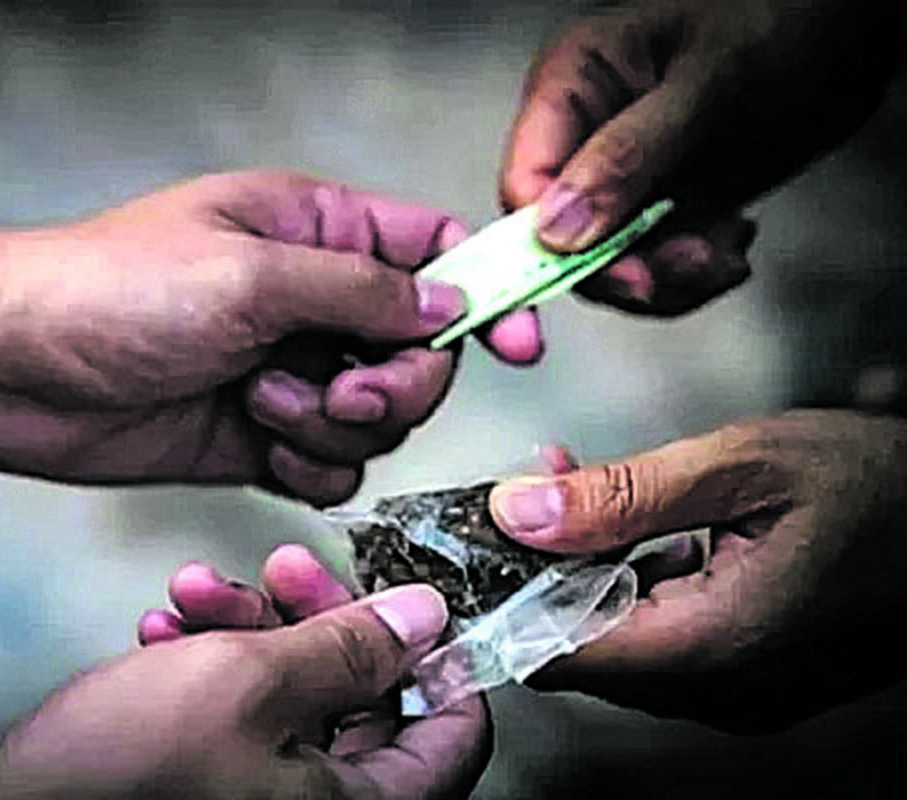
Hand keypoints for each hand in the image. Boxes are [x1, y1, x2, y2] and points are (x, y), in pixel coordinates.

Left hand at [0, 170, 541, 502]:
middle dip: (396, 382)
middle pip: (421, 350)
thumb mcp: (248, 273)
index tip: (519, 341)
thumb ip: (361, 290)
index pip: (434, 250)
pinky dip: (310, 467)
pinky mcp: (259, 436)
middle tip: (338, 388)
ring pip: (381, 417)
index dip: (487, 292)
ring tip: (262, 406)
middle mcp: (310, 300)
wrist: (4, 367)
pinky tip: (258, 446)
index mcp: (314, 230)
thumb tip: (450, 304)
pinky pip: (333, 465)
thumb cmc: (108, 291)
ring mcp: (287, 371)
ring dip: (339, 425)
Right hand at [135, 545, 492, 798]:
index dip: (436, 655)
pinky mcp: (213, 791)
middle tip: (279, 572)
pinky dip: (208, 669)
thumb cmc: (116, 787)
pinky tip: (165, 635)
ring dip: (247, 632)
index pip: (455, 733)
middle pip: (366, 701)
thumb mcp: (247, 685)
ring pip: (294, 699)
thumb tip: (423, 617)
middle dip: (311, 620)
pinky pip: (240, 721)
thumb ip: (346, 646)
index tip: (398, 600)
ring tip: (192, 596)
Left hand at [488, 410, 906, 732]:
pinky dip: (631, 578)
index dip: (504, 596)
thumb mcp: (743, 464)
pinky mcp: (754, 671)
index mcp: (710, 647)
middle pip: (583, 645)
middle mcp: (718, 688)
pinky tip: (630, 521)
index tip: (474, 537)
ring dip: (584, 564)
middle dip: (542, 565)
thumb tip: (515, 511)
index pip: (557, 654)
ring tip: (572, 484)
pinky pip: (664, 635)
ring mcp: (740, 689)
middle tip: (531, 486)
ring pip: (620, 636)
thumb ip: (623, 494)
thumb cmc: (881, 488)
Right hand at [500, 0, 902, 314]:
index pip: (524, 183)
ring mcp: (623, 176)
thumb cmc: (779, 21)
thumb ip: (629, 154)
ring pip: (609, 263)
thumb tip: (558, 227)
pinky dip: (694, 273)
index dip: (552, 241)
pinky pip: (655, 266)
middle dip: (624, 269)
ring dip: (669, 277)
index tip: (618, 270)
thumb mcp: (706, 83)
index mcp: (572, 86)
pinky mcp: (662, 206)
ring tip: (723, 254)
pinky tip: (732, 243)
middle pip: (561, 239)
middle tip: (688, 267)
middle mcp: (585, 137)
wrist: (846, 33)